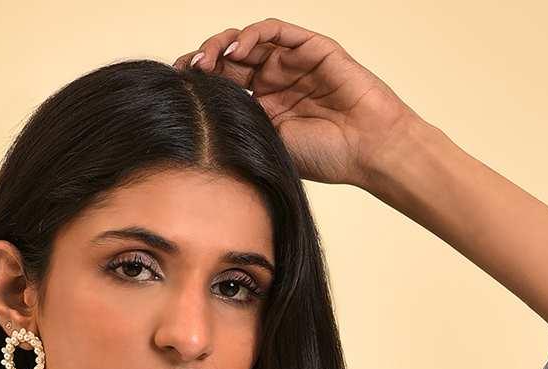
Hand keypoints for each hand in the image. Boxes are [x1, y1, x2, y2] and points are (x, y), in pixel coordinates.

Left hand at [171, 19, 423, 187]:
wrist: (370, 151)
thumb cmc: (328, 158)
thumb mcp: (273, 145)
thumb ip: (244, 125)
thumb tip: (200, 120)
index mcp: (266, 106)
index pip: (225, 84)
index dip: (201, 81)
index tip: (177, 89)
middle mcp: (277, 80)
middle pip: (231, 58)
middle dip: (205, 60)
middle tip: (187, 72)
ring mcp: (293, 62)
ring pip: (249, 39)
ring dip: (223, 44)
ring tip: (207, 59)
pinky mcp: (311, 47)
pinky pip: (276, 31)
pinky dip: (253, 34)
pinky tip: (237, 49)